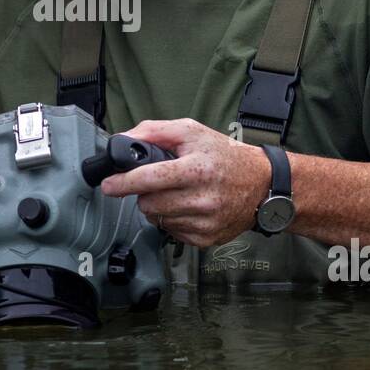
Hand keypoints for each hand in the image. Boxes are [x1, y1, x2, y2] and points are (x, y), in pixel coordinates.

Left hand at [99, 118, 271, 247]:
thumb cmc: (225, 156)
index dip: (123, 183)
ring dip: (159, 207)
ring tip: (178, 192)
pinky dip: (173, 220)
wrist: (262, 184)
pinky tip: (188, 207)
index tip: (108, 185)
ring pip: (157, 219)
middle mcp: (202, 199)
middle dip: (145, 192)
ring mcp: (205, 222)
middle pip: (148, 203)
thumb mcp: (191, 131)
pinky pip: (172, 232)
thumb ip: (154, 130)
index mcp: (196, 169)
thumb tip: (123, 140)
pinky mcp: (207, 239)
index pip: (149, 179)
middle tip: (159, 182)